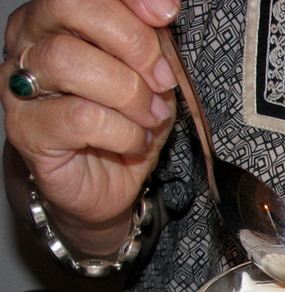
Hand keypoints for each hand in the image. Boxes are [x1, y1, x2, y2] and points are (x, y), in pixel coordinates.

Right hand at [1, 0, 179, 250]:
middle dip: (131, 41)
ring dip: (128, 92)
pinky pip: (80, 117)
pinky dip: (123, 131)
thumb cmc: (125, 123)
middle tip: (162, 78)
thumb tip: (162, 13)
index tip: (167, 14)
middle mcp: (30, 41)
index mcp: (58, 17)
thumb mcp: (151, 76)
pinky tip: (135, 142)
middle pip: (68, 7)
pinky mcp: (26, 130)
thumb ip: (153, 42)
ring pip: (68, 60)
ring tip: (151, 117)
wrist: (106, 184)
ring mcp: (21, 85)